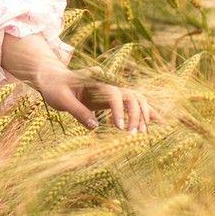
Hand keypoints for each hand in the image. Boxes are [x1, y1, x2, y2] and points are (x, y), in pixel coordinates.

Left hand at [34, 68, 159, 133]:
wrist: (54, 79)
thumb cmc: (55, 88)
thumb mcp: (61, 99)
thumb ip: (77, 111)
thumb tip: (95, 127)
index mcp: (96, 82)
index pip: (114, 94)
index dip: (119, 110)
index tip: (119, 128)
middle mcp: (109, 85)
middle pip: (131, 96)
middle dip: (135, 115)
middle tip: (133, 135)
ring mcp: (113, 92)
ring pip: (137, 100)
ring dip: (143, 116)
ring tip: (143, 134)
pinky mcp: (114, 100)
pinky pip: (134, 106)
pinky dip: (147, 114)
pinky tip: (160, 124)